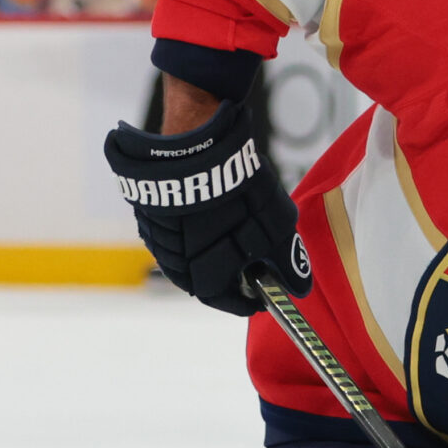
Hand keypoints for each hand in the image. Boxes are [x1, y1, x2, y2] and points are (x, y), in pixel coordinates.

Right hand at [103, 96, 309, 315]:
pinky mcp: (147, 212)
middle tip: (249, 261)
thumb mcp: (277, 232)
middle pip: (202, 280)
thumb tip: (300, 288)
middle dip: (228, 274)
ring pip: (184, 256)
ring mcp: (156, 237)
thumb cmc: (239, 195)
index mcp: (202, 279)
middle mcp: (173, 265)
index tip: (262, 294)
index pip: (225, 302)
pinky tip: (208, 216)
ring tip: (231, 234)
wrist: (197, 145)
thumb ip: (288, 264)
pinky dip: (191, 232)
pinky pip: (171, 233)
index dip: (247, 299)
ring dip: (207, 252)